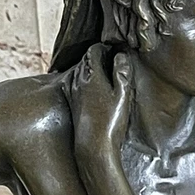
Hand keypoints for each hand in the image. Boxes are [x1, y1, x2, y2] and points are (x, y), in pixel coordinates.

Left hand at [63, 44, 131, 158]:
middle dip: (96, 55)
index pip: (93, 51)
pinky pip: (73, 82)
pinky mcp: (71, 104)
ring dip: (88, 66)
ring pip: (78, 70)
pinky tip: (87, 84)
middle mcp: (79, 81)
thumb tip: (120, 55)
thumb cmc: (110, 121)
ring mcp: (73, 92)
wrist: (93, 146)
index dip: (104, 47)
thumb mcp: (123, 95)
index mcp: (92, 76)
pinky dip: (80, 78)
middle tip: (110, 57)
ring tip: (101, 69)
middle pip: (85, 60)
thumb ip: (121, 73)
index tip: (113, 49)